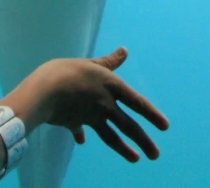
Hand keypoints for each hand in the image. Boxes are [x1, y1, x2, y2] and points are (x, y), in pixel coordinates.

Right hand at [26, 47, 168, 161]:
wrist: (44, 92)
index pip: (137, 102)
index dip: (152, 114)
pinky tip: (81, 140)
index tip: (165, 126)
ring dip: (124, 148)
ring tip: (136, 159)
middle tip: (155, 155)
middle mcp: (105, 103)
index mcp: (111, 85)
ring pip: (112, 136)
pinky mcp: (75, 122)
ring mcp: (91, 116)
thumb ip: (108, 62)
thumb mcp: (91, 64)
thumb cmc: (67, 71)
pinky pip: (80, 130)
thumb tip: (125, 51)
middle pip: (129, 125)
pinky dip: (81, 133)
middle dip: (144, 141)